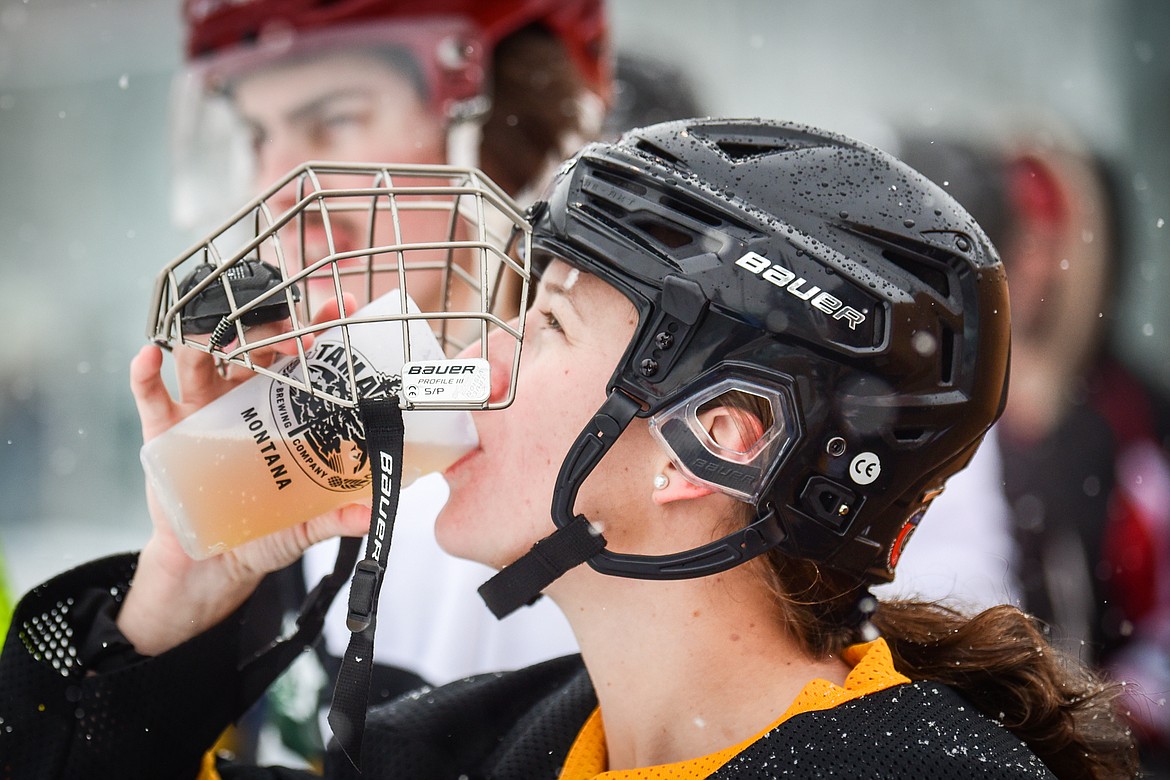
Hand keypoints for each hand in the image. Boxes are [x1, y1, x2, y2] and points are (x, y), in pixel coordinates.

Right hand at [120, 298, 367, 655]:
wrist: (211, 562)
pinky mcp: (163, 430)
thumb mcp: (303, 524)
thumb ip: (333, 517)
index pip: (299, 356)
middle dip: (267, 329)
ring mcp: (199, 408)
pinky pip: (150, 393)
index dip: (315, 328)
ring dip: (208, 341)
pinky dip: (145, 371)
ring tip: (220, 339)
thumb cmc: (262, 530)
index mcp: (279, 406)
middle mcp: (239, 396)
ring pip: (200, 359)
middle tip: (288, 330)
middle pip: (251, 346)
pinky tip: (150, 355)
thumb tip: (370, 516)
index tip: (336, 308)